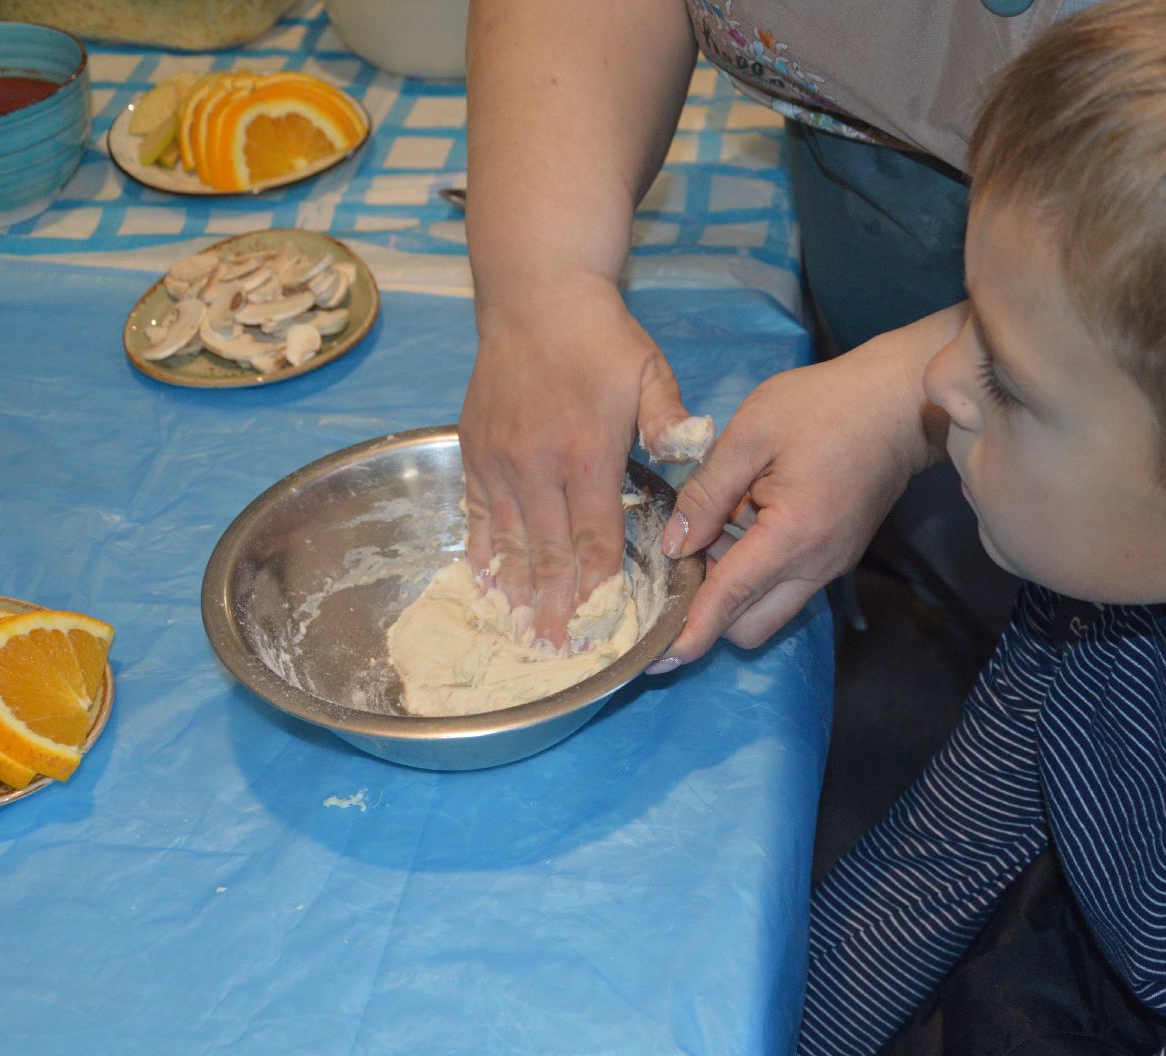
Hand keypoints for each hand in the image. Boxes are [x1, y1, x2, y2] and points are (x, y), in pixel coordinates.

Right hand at [459, 276, 693, 644]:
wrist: (535, 294)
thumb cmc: (601, 338)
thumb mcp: (649, 369)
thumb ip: (669, 416)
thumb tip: (691, 447)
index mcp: (587, 454)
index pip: (595, 536)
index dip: (598, 584)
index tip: (600, 626)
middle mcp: (538, 466)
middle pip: (548, 551)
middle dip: (555, 605)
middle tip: (557, 649)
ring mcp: (500, 460)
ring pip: (507, 539)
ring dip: (515, 590)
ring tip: (519, 631)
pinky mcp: (473, 451)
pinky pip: (475, 512)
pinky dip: (479, 550)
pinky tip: (485, 583)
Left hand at [650, 306, 963, 668]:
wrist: (899, 403)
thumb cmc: (824, 406)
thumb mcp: (751, 433)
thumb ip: (707, 492)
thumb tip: (674, 546)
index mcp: (793, 535)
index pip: (730, 600)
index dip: (689, 632)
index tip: (655, 659)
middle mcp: (816, 566)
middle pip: (748, 626)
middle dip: (708, 609)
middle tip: (685, 554)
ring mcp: (829, 565)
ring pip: (767, 610)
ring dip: (732, 588)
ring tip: (717, 523)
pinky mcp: (834, 557)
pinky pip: (785, 586)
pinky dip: (755, 572)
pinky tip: (743, 520)